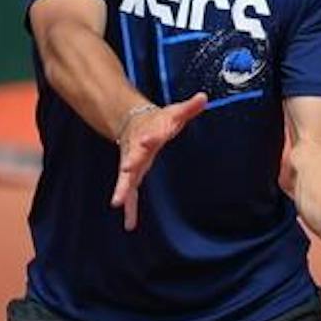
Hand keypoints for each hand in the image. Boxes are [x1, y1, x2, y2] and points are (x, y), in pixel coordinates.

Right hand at [111, 92, 207, 230]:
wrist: (135, 123)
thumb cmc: (159, 120)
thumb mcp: (175, 113)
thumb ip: (189, 107)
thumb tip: (204, 97)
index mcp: (149, 134)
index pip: (151, 134)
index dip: (151, 136)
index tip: (148, 139)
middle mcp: (137, 150)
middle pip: (133, 157)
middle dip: (130, 163)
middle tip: (126, 169)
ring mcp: (132, 163)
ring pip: (126, 178)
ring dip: (123, 190)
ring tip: (117, 202)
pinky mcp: (132, 175)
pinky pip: (130, 193)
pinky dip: (130, 208)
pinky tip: (130, 223)